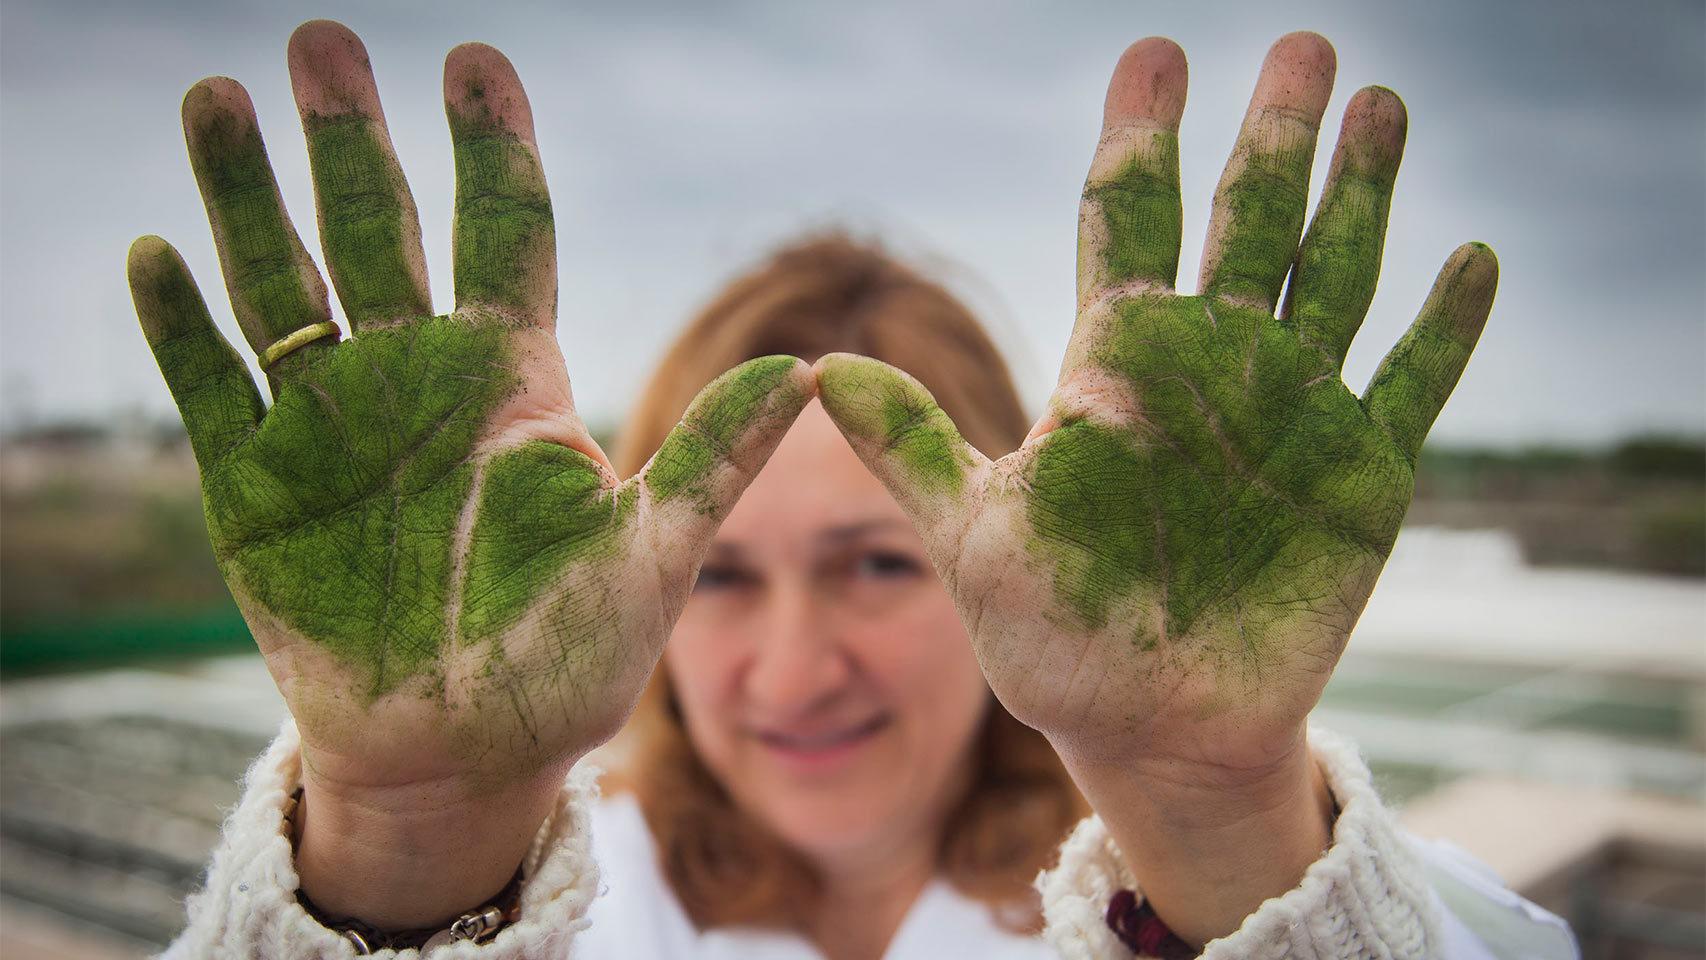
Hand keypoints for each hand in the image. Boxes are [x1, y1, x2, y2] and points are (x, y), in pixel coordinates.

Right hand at [127, 20, 810, 926]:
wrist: (464, 755)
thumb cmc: (567, 659)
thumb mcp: (653, 557)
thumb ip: (714, 461)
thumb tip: (807, 370)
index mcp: (512, 377)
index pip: (502, 232)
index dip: (491, 147)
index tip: (477, 60)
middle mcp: (415, 376)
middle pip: (377, 229)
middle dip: (350, 139)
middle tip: (323, 39)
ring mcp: (329, 424)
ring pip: (279, 284)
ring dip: (246, 195)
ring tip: (218, 96)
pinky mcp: (254, 486)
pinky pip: (210, 388)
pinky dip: (180, 327)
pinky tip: (158, 253)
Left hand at [816, 33, 1495, 941]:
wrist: (1149, 727)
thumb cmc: (1052, 639)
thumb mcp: (970, 537)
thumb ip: (908, 447)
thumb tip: (811, 367)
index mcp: (1118, 364)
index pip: (1128, 223)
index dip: (1140, 141)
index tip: (1152, 56)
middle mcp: (1210, 365)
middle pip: (1245, 222)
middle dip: (1270, 136)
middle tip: (1296, 43)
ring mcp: (1291, 411)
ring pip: (1333, 275)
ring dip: (1359, 194)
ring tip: (1379, 104)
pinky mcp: (1359, 473)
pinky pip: (1412, 384)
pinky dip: (1442, 327)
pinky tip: (1469, 256)